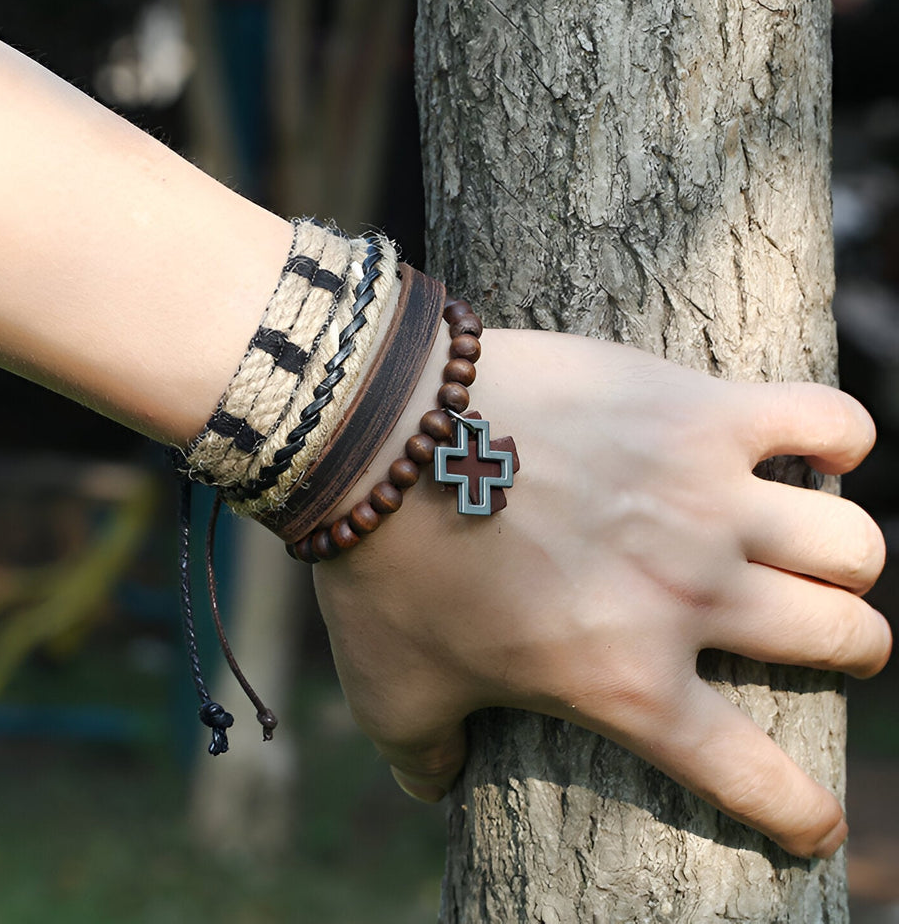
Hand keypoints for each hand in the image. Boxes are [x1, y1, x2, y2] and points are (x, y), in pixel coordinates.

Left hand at [313, 328, 890, 858]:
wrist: (383, 434)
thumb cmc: (386, 569)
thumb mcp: (391, 692)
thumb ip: (422, 759)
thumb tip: (432, 790)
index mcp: (627, 683)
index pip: (753, 776)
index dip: (800, 812)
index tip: (815, 820)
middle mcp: (692, 596)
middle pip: (841, 638)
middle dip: (850, 647)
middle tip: (823, 631)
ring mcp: (706, 499)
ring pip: (850, 543)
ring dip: (845, 557)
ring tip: (818, 549)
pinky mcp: (697, 413)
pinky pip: (826, 420)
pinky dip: (839, 435)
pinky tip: (818, 446)